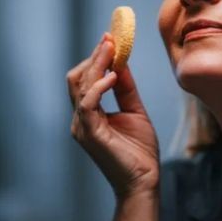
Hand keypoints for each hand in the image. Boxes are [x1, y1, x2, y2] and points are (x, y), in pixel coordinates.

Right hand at [67, 32, 160, 198]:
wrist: (144, 182)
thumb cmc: (139, 152)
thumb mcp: (134, 111)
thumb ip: (126, 89)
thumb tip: (122, 63)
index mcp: (88, 113)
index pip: (84, 79)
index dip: (95, 58)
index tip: (109, 39)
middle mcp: (80, 118)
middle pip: (77, 78)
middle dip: (93, 57)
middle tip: (110, 40)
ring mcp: (82, 126)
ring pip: (80, 86)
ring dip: (96, 65)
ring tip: (113, 51)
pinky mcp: (89, 133)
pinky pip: (88, 103)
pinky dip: (99, 86)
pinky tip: (114, 76)